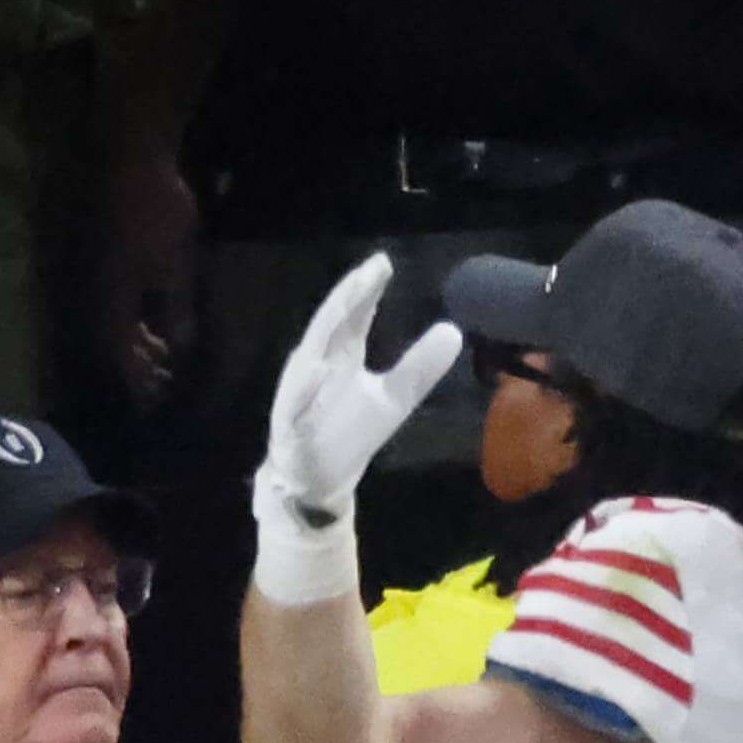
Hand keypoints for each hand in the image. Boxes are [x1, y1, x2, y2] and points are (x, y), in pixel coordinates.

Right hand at [97, 135, 200, 408]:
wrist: (128, 150)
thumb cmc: (155, 209)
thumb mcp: (175, 267)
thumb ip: (174, 313)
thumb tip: (176, 351)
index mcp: (106, 301)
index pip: (116, 358)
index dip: (135, 384)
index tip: (151, 405)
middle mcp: (88, 292)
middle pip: (108, 344)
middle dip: (134, 367)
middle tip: (160, 384)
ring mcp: (87, 270)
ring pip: (107, 321)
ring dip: (131, 342)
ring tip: (160, 354)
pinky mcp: (93, 252)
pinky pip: (109, 298)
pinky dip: (129, 315)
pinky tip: (149, 315)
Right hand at [252, 256, 460, 602]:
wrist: (319, 478)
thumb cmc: (350, 431)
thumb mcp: (395, 399)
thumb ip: (419, 367)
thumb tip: (453, 331)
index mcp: (340, 353)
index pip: (353, 314)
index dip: (367, 289)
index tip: (384, 263)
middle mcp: (316, 363)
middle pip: (331, 324)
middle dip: (348, 298)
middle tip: (368, 273)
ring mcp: (299, 391)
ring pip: (310, 356)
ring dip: (325, 331)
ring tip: (345, 305)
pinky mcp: (290, 423)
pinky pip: (296, 403)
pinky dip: (306, 386)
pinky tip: (319, 369)